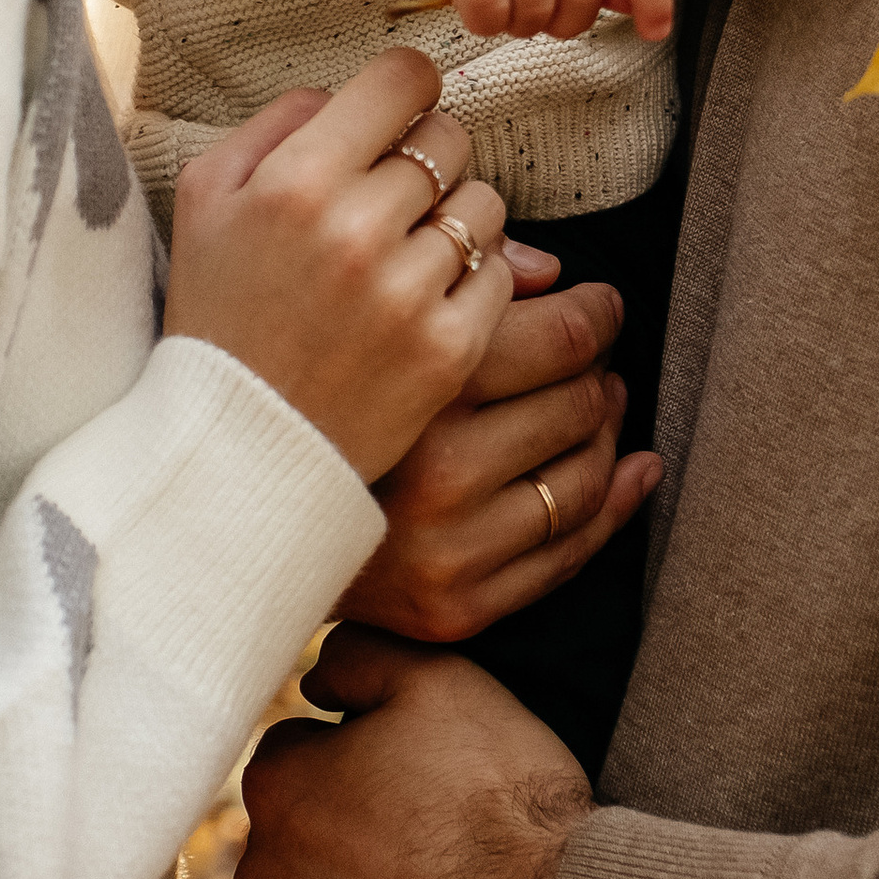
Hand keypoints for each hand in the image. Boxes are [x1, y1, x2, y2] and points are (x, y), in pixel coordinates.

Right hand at [164, 49, 511, 480]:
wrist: (236, 443)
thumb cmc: (218, 312)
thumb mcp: (206, 197)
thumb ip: (276, 122)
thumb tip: (350, 94)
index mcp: (296, 180)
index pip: (403, 78)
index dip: (405, 90)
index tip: (398, 116)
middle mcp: (357, 229)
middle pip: (450, 138)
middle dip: (427, 160)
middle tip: (391, 200)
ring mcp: (408, 293)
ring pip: (486, 205)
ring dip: (456, 220)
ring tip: (407, 255)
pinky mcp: (449, 350)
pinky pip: (502, 276)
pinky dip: (471, 282)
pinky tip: (422, 302)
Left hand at [238, 635, 587, 878]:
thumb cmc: (505, 802)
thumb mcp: (445, 684)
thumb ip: (361, 656)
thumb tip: (315, 676)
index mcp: (281, 784)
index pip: (294, 755)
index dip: (354, 760)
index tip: (407, 781)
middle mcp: (260, 871)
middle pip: (291, 836)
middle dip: (339, 834)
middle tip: (421, 843)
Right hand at [340, 267, 659, 640]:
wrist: (244, 519)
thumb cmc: (318, 399)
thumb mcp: (372, 319)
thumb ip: (459, 281)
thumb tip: (556, 274)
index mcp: (420, 387)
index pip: (563, 338)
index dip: (597, 313)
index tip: (599, 305)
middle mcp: (438, 471)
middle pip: (582, 402)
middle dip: (597, 372)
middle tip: (589, 359)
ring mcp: (451, 547)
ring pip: (587, 476)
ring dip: (607, 432)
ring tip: (597, 405)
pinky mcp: (459, 604)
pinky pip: (572, 550)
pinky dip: (618, 502)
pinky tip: (634, 467)